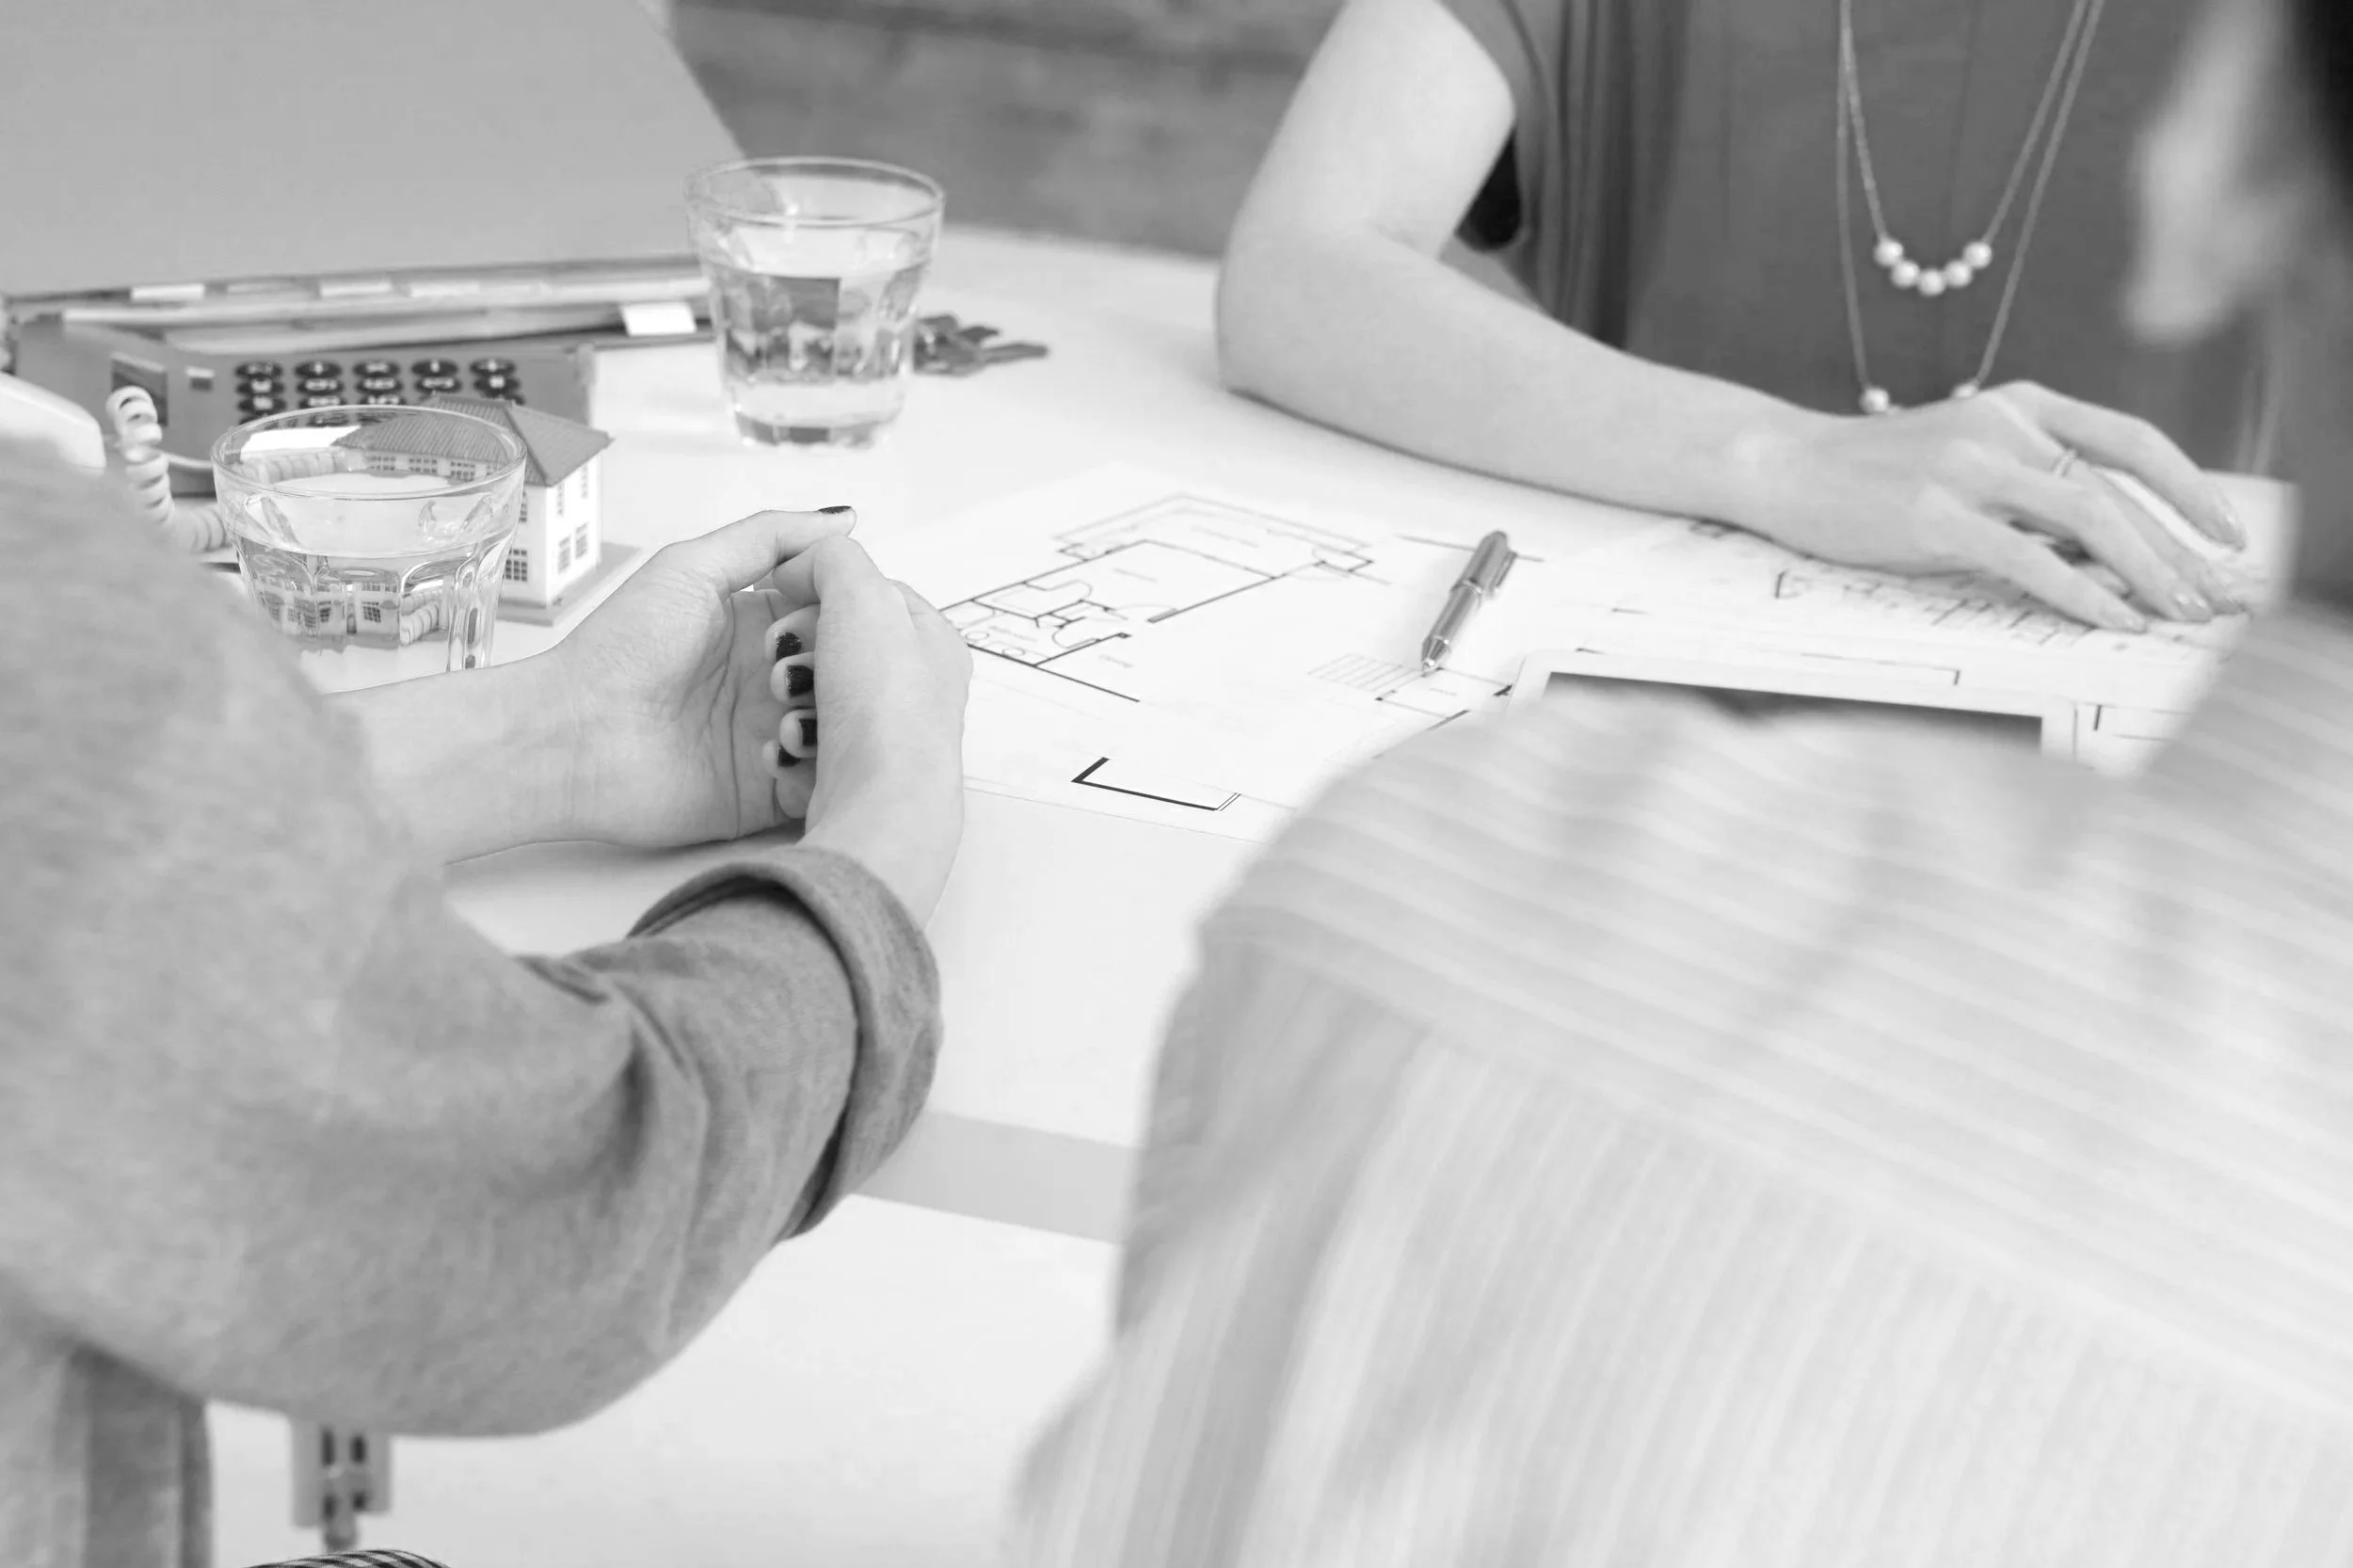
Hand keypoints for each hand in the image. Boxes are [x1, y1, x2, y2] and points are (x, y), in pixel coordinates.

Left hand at [546, 507, 857, 847]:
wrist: (574, 735)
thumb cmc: (622, 649)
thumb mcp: (692, 569)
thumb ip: (770, 538)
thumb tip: (846, 520)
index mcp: (765, 625)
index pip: (842, 614)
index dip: (853, 611)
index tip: (839, 615)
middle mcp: (778, 679)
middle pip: (854, 670)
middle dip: (841, 667)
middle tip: (790, 673)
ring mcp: (779, 736)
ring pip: (850, 726)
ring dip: (830, 717)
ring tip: (783, 716)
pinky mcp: (772, 791)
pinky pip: (827, 782)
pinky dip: (820, 768)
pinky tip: (778, 750)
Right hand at [758, 536, 972, 923]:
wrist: (879, 801)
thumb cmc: (883, 702)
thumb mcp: (860, 593)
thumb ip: (829, 557)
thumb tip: (799, 565)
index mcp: (932, 641)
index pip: (868, 594)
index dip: (820, 588)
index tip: (787, 596)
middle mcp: (917, 691)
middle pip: (835, 646)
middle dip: (797, 649)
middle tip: (784, 662)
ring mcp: (886, 741)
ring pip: (812, 697)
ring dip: (787, 700)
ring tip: (793, 715)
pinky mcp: (854, 781)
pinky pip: (802, 748)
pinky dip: (787, 745)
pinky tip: (790, 751)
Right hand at [1736, 383, 2248, 630]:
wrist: (1783, 463)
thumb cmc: (1875, 474)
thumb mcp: (1965, 457)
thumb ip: (2029, 485)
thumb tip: (2108, 546)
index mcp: (2021, 403)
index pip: (2130, 441)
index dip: (2190, 488)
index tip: (2228, 534)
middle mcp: (2004, 424)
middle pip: (2117, 490)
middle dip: (2177, 552)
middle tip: (2216, 601)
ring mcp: (1968, 467)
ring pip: (2087, 517)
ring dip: (2146, 573)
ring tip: (2179, 616)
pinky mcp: (1932, 515)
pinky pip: (2027, 557)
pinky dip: (2080, 592)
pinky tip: (2113, 618)